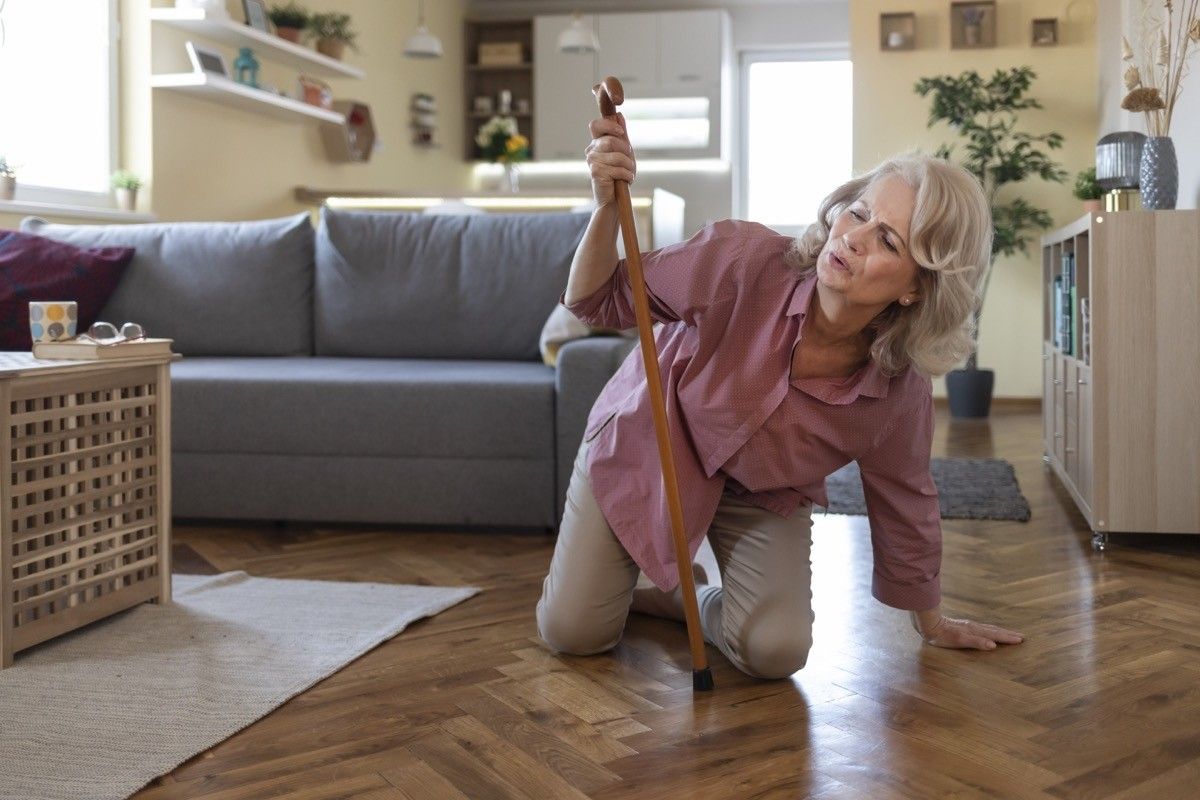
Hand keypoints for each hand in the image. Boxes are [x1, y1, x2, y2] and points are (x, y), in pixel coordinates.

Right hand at [585, 113, 635, 205]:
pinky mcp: (595, 172)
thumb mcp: (624, 152)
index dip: (608, 125)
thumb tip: (619, 115)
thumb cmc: (619, 174)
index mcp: (597, 143)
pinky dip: (627, 175)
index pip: (595, 125)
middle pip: (611, 140)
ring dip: (629, 165)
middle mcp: (591, 150)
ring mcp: (592, 161)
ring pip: (617, 156)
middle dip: (626, 151)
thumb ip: (621, 134)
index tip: (621, 133)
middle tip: (629, 161)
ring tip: (629, 172)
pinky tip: (626, 180)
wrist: (613, 198)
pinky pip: (618, 169)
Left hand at [909, 607, 1023, 650]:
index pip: (995, 635)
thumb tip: (993, 645)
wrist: (928, 624)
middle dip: (1008, 634)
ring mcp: (969, 626)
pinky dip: (991, 630)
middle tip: (1022, 636)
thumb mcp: (959, 641)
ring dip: (1001, 632)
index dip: (1008, 638)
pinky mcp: (964, 627)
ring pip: (989, 628)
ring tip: (1010, 634)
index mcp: (976, 631)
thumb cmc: (943, 636)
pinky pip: (982, 628)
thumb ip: (976, 642)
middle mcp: (974, 627)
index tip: (1021, 639)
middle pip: (995, 630)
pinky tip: (989, 632)